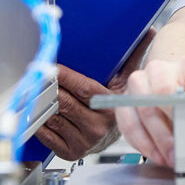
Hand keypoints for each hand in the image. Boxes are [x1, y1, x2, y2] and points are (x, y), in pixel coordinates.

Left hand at [36, 31, 154, 160]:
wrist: (111, 138)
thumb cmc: (115, 106)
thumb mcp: (126, 82)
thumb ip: (134, 56)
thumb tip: (150, 31)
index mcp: (110, 106)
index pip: (83, 89)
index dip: (65, 76)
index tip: (51, 66)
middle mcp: (97, 126)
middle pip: (65, 102)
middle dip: (48, 88)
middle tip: (35, 75)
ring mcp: (83, 141)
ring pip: (53, 117)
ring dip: (40, 104)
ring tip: (34, 91)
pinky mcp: (69, 152)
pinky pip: (46, 135)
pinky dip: (38, 122)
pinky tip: (36, 112)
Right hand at [115, 54, 184, 167]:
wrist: (171, 82)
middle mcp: (160, 69)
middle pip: (165, 94)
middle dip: (178, 128)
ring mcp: (139, 83)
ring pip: (145, 110)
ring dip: (160, 140)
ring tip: (174, 158)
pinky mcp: (124, 101)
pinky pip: (129, 125)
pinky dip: (144, 144)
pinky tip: (158, 155)